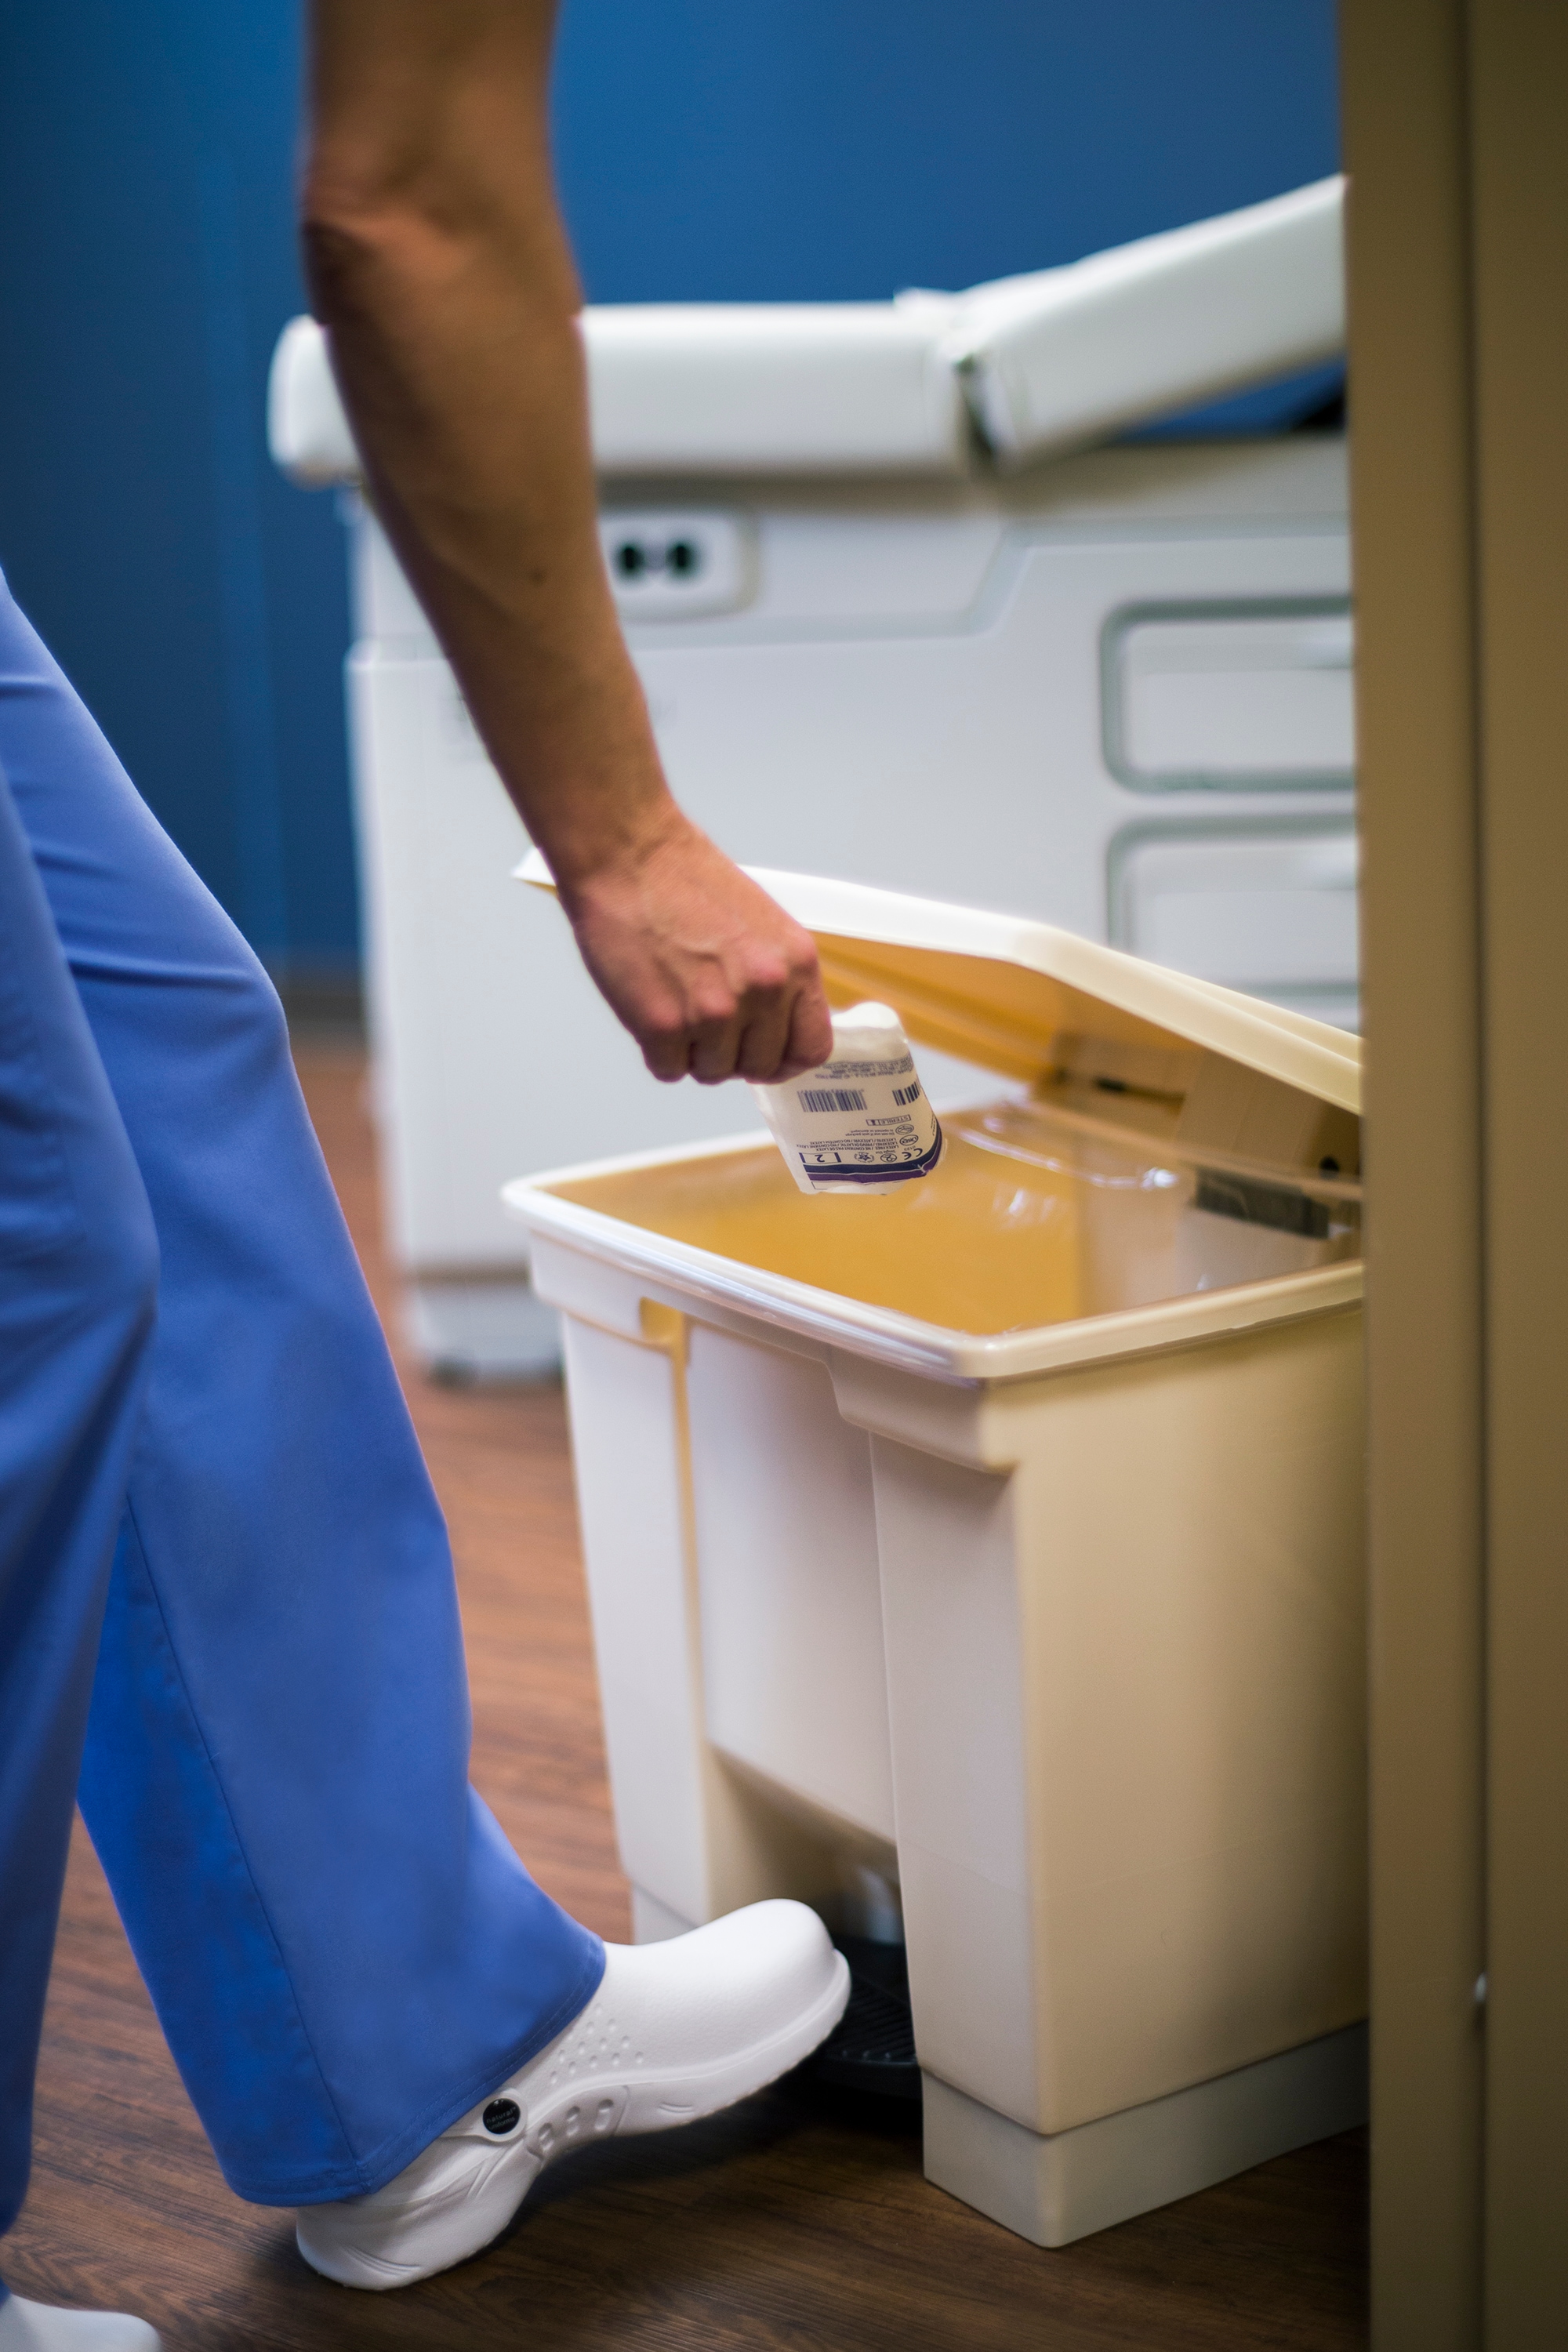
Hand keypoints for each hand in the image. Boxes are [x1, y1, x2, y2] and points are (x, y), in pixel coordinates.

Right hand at [559, 808, 832, 1083]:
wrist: (629, 856)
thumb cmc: (685, 881)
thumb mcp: (762, 926)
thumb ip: (775, 978)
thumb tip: (772, 1028)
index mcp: (795, 964)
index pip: (812, 1047)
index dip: (786, 1060)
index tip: (768, 1060)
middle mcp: (763, 992)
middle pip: (759, 1067)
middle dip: (733, 1055)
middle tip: (707, 1024)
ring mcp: (715, 1013)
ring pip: (712, 1072)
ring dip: (692, 1052)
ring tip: (674, 1004)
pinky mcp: (665, 1026)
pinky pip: (668, 1070)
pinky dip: (657, 1053)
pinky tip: (650, 1011)